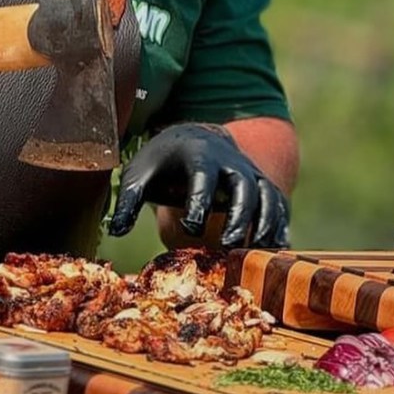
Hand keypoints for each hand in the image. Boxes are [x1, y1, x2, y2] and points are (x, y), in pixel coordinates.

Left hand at [107, 123, 289, 248]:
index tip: (190, 227)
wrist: (194, 139)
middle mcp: (230, 160)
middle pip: (243, 184)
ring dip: (264, 224)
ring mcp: (250, 173)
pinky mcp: (263, 187)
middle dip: (238, 215)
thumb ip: (128, 200)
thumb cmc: (162, 163)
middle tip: (227, 245)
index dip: (199, 200)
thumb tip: (114, 231)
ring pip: (268, 195)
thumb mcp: (140, 174)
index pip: (203, 174)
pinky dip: (279, 228)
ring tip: (253, 253)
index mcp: (197, 153)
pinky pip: (279, 205)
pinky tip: (272, 252)